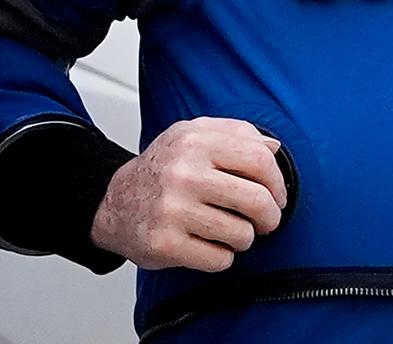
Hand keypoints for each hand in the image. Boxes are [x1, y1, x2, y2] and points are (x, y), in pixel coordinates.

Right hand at [89, 117, 286, 271]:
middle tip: (264, 221)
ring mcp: (173, 210)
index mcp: (194, 142)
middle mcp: (183, 173)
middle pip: (257, 201)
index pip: (259, 159)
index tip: (276, 195)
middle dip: (270, 217)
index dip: (277, 182)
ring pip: (242, 234)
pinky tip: (207, 244)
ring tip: (226, 229)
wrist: (114, 202)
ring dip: (243, 238)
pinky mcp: (166, 243)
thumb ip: (236, 133)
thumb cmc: (162, 169)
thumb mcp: (192, 135)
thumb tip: (274, 148)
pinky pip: (220, 259)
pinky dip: (221, 256)